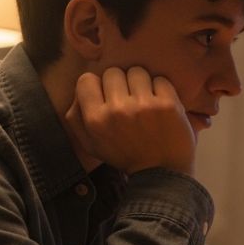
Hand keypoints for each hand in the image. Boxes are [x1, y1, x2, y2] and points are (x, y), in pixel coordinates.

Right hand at [65, 67, 195, 174]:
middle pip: (114, 72)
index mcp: (96, 119)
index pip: (87, 79)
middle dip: (121, 83)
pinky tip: (161, 104)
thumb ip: (76, 117)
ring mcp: (144, 105)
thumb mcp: (91, 144)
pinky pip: (160, 80)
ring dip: (142, 83)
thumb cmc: (125, 156)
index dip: (98, 85)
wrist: (162, 172)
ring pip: (137, 72)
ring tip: (146, 100)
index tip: (108, 95)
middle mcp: (117, 110)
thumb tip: (79, 92)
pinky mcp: (167, 104)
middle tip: (129, 98)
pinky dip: (162, 89)